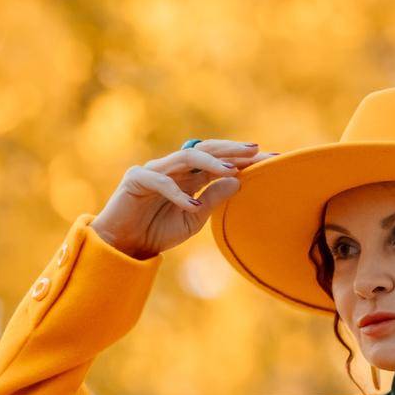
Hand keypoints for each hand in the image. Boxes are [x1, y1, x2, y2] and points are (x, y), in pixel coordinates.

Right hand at [91, 138, 278, 258]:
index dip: (242, 158)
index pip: (219, 160)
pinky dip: (177, 194)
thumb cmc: (158, 231)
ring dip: (210, 162)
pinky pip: (160, 182)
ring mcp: (155, 170)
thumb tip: (238, 180)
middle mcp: (174, 167)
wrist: (124, 245)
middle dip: (231, 150)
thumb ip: (213, 199)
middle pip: (206, 149)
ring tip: (231, 170)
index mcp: (190, 176)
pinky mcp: (135, 179)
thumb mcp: (194, 218)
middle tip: (255, 151)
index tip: (270, 159)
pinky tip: (192, 206)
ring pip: (185, 156)